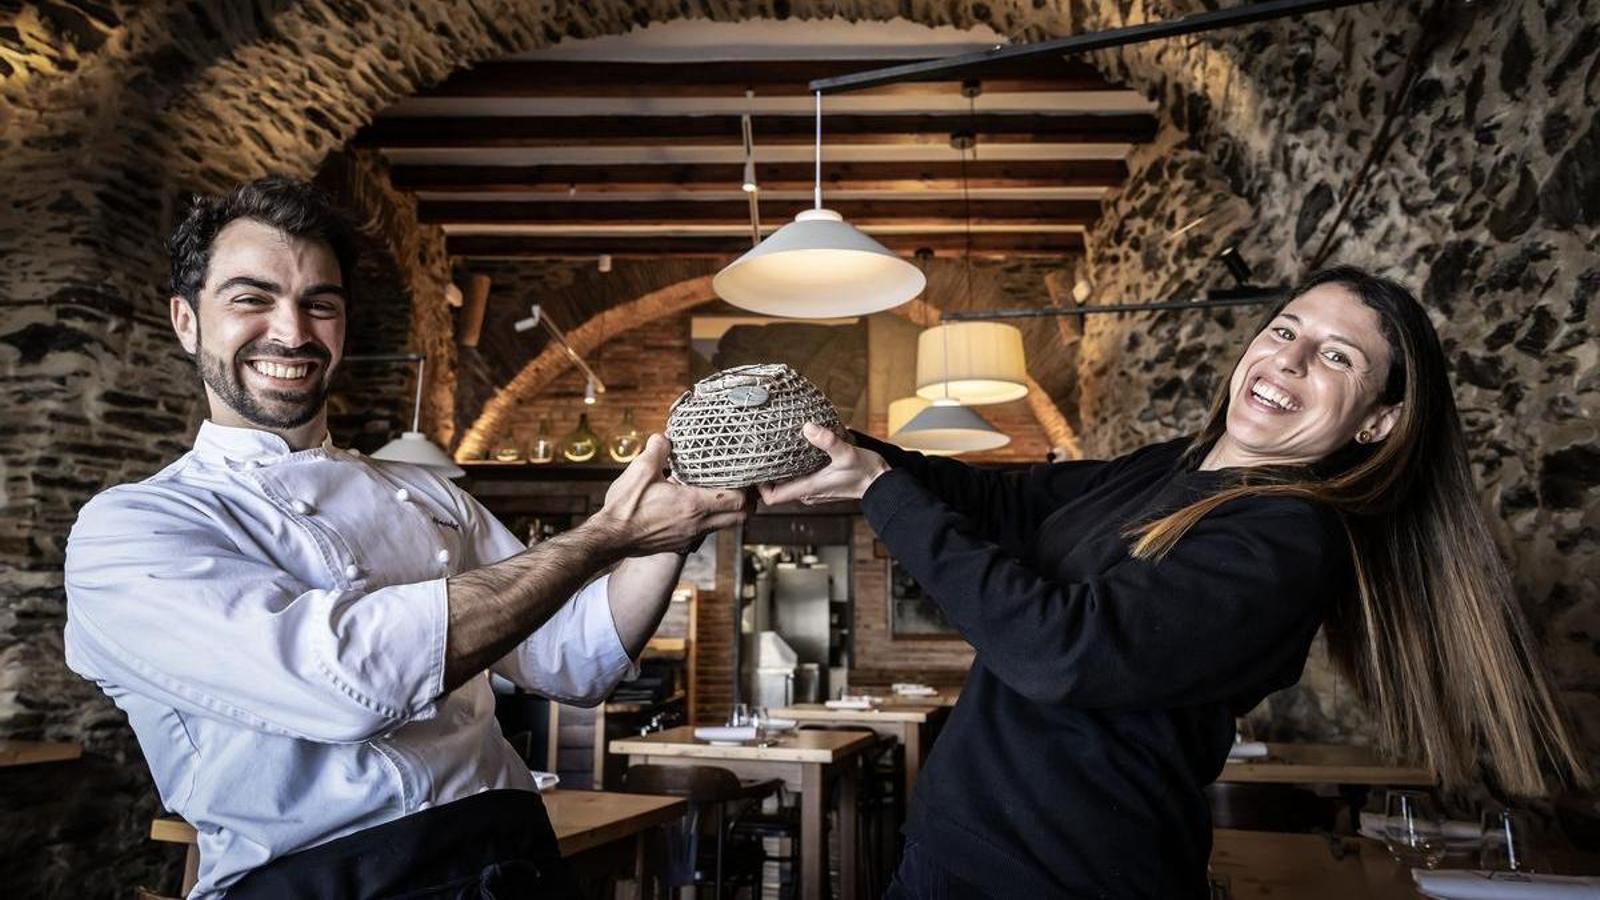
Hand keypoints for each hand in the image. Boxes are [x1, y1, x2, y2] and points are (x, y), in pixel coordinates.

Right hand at [595, 434, 751, 555]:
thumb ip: (657, 449)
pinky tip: (696, 506)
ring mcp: (689, 537)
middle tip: (740, 486)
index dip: (746, 488)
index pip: (737, 501)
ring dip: (728, 512)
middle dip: (746, 503)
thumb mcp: (640, 470)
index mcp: (693, 505)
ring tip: (719, 494)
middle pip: (740, 518)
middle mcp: (697, 524)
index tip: (742, 475)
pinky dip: (710, 520)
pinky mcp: (680, 544)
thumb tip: (665, 438)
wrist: (609, 538)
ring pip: (724, 526)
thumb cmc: (625, 507)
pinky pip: (705, 532)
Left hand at [758, 423, 888, 505]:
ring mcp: (815, 491)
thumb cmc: (865, 473)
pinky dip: (795, 469)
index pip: (772, 497)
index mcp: (808, 488)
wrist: (882, 485)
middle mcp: (808, 493)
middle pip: (777, 489)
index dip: (759, 486)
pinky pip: (801, 479)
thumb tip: (808, 428)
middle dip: (769, 474)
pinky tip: (798, 452)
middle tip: (762, 454)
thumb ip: (828, 441)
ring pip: (789, 483)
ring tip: (777, 450)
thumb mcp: (846, 453)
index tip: (756, 468)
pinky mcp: (822, 486)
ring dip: (782, 470)